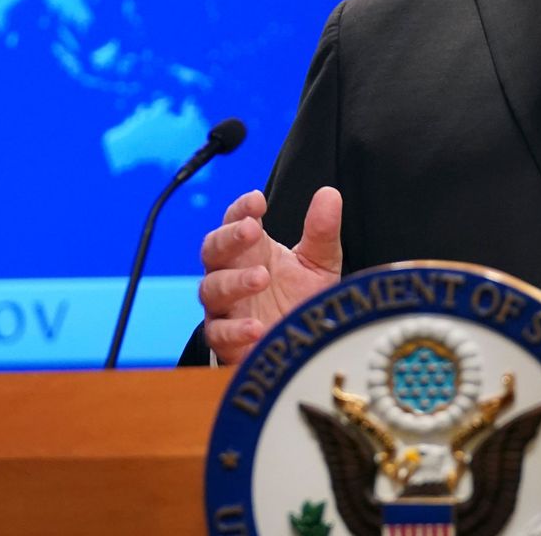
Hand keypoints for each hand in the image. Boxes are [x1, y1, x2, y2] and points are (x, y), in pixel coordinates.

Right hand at [198, 186, 341, 363]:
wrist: (301, 346)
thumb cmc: (302, 300)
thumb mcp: (319, 263)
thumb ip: (321, 231)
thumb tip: (329, 194)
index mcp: (250, 251)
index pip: (235, 221)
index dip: (242, 209)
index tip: (258, 200)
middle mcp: (231, 274)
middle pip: (213, 249)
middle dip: (229, 237)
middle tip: (252, 229)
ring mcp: (225, 307)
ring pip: (212, 288)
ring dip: (234, 281)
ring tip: (262, 277)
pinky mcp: (226, 341)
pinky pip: (219, 332)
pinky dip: (234, 329)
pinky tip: (255, 326)